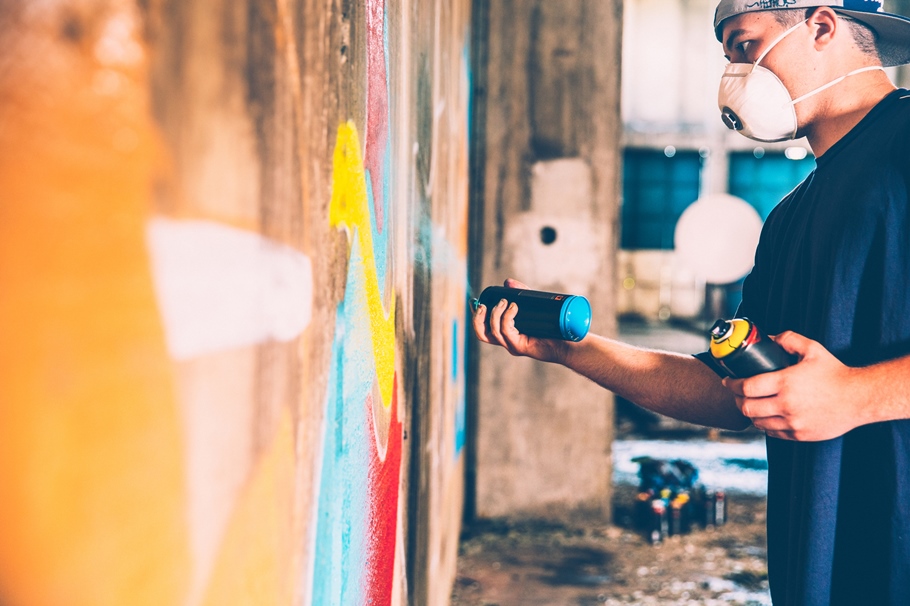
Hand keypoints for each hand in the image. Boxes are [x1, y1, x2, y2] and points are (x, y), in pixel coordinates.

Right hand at [472, 278, 569, 363]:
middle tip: (484, 304)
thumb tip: (507, 282)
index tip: (474, 300)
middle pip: (481, 334)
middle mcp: (507, 341)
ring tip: (505, 302)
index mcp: (506, 333)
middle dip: (478, 317)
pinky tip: (513, 307)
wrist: (569, 342)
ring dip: (495, 314)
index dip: (475, 315)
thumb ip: (521, 294)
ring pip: (493, 332)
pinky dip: (506, 318)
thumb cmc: (554, 327)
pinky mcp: (520, 347)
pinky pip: (506, 332)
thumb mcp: (535, 306)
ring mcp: (512, 345)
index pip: (483, 328)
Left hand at [722, 331, 865, 440]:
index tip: (728, 381)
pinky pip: (772, 433)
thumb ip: (788, 339)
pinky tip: (766, 416)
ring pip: (757, 422)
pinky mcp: (799, 435)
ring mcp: (792, 423)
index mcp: (786, 383)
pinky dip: (765, 424)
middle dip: (737, 400)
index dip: (732, 384)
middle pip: (746, 407)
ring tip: (751, 404)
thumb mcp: (812, 349)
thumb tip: (768, 338)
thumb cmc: (835, 373)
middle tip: (737, 394)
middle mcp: (786, 405)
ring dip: (750, 413)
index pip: (747, 387)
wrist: (859, 398)